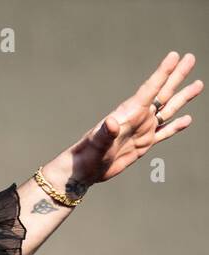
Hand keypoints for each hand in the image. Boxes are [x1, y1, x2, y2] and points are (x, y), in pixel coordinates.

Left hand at [64, 51, 199, 186]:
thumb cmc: (87, 154)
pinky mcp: (144, 144)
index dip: (163, 72)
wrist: (84, 170)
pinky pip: (164, 132)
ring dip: (183, 97)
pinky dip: (176, 126)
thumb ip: (105, 133)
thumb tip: (111, 122)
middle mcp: (139, 117)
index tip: (175, 55)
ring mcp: (143, 130)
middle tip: (191, 57)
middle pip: (164, 93)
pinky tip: (188, 119)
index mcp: (129, 113)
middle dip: (178, 76)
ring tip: (199, 84)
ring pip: (168, 110)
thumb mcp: (97, 143)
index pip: (151, 88)